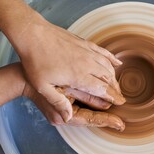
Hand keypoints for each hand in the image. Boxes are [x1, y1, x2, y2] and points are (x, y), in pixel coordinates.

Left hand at [11, 11, 125, 122]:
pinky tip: (117, 63)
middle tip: (120, 98)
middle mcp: (87, 63)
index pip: (102, 89)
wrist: (33, 34)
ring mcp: (87, 51)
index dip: (113, 97)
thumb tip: (68, 118)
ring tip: (116, 85)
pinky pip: (103, 52)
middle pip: (108, 78)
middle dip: (116, 89)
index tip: (120, 103)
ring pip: (107, 65)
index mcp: (78, 76)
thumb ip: (58, 102)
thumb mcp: (43, 86)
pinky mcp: (84, 43)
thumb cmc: (35, 61)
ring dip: (114, 77)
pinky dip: (112, 59)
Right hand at [23, 83, 124, 130]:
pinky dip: (92, 107)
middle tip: (122, 123)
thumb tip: (106, 104)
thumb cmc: (42, 80)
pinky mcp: (62, 109)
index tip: (120, 124)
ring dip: (100, 113)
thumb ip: (85, 96)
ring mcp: (62, 115)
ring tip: (117, 116)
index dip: (106, 122)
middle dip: (105, 120)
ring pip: (86, 115)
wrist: (23, 79)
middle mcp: (63, 119)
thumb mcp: (65, 87)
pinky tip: (103, 103)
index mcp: (63, 117)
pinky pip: (80, 109)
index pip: (90, 120)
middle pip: (89, 120)